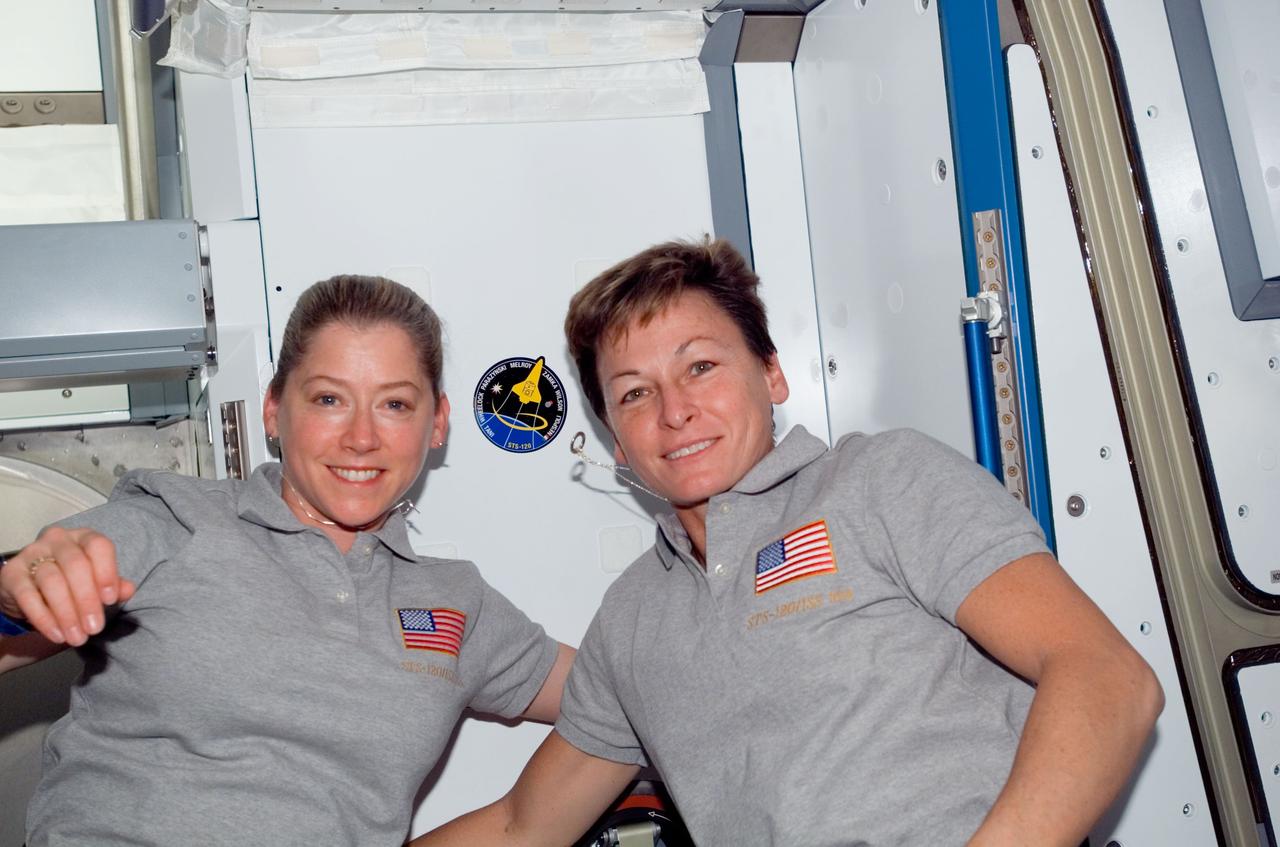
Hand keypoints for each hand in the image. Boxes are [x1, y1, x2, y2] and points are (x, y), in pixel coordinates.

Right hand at [0, 528, 135, 645]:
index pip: (99, 546)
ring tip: (77, 637)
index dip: (107, 572)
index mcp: (84, 538)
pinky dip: (44, 618)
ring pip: (52, 581)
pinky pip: (28, 596)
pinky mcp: (11, 573)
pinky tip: (57, 635)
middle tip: (94, 629)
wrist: (30, 592)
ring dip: (67, 613)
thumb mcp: (96, 583)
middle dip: (87, 600)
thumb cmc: (72, 583)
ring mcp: (31, 553)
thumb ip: (113, 586)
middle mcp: (58, 539)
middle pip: (76, 565)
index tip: (110, 600)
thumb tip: (128, 590)